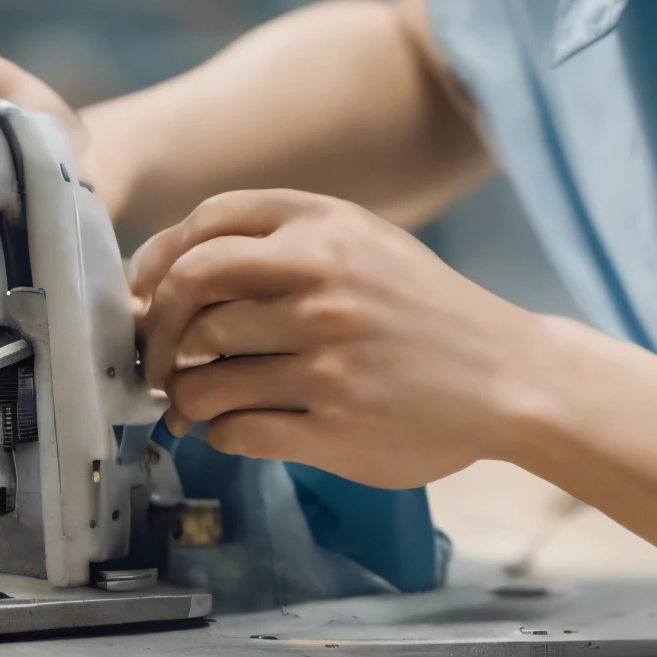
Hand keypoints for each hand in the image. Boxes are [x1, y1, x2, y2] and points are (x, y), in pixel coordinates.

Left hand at [131, 189, 551, 487]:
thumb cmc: (425, 312)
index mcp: (328, 229)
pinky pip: (236, 428)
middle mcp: (323, 282)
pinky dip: (220, 432)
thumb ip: (285, 245)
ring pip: (203, 372)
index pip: (208, 223)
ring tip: (195, 401)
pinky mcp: (333, 423)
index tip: (148, 293)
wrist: (509, 378)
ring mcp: (327, 355)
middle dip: (158, 330)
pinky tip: (236, 427)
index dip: (159, 259)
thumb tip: (173, 278)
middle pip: (189, 289)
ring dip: (184, 393)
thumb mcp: (365, 246)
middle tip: (161, 358)